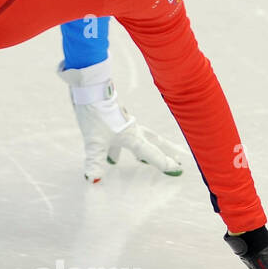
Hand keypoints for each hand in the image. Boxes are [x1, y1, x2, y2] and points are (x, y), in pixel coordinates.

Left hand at [58, 61, 182, 182]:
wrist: (89, 89)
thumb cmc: (95, 114)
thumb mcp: (94, 142)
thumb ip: (95, 161)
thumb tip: (93, 179)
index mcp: (132, 136)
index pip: (152, 153)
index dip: (164, 163)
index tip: (177, 170)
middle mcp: (131, 129)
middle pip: (153, 142)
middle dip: (165, 151)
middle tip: (178, 158)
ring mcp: (122, 123)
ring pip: (138, 139)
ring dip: (142, 150)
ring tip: (141, 162)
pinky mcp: (112, 118)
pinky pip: (121, 137)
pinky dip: (120, 147)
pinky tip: (112, 156)